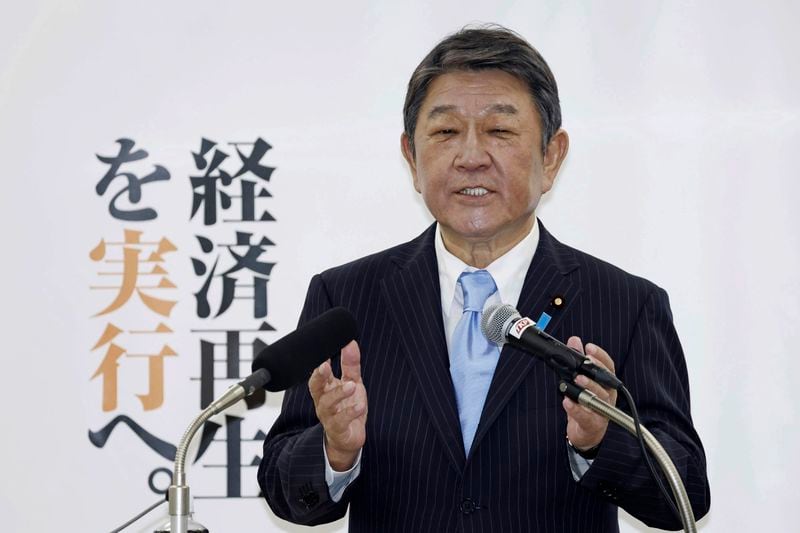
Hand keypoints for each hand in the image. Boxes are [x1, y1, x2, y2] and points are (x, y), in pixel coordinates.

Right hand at [308, 340, 366, 470]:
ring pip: (327, 404)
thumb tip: (350, 343)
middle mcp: (324, 402)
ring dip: (338, 393)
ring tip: (351, 385)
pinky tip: (359, 405)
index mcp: (325, 389)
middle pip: (315, 387)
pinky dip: (350, 412)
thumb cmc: (348, 408)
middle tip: (325, 365)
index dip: (319, 364)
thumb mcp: (352, 382)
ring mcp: (329, 416)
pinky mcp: (338, 430)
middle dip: (318, 376)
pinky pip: (341, 421)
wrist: (349, 438)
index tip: (324, 352)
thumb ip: (350, 364)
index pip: (318, 374)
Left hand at [561, 337, 617, 451]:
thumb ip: (578, 360)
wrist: (586, 432)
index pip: (609, 367)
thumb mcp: (582, 379)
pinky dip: (575, 409)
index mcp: (606, 384)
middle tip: (583, 364)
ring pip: (598, 397)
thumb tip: (574, 340)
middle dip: (595, 371)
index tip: (589, 348)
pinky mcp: (592, 424)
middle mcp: (608, 396)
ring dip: (587, 387)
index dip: (600, 356)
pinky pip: (585, 416)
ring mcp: (602, 411)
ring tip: (576, 379)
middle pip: (605, 382)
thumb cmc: (586, 403)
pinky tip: (567, 401)